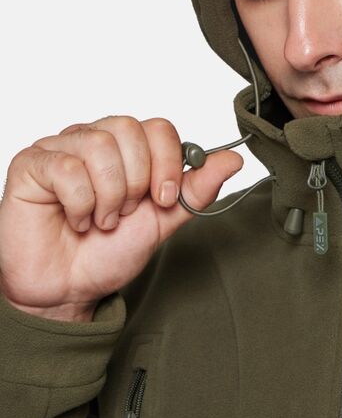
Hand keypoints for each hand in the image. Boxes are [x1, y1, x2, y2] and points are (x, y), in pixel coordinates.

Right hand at [0, 116, 242, 321]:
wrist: (70, 289)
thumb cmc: (111, 251)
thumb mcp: (165, 220)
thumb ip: (197, 188)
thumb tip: (233, 159)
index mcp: (128, 148)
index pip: (159, 128)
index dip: (167, 163)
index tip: (162, 200)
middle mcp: (95, 139)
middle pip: (130, 130)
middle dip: (137, 181)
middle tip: (126, 212)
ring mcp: (61, 148)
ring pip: (98, 146)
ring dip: (108, 195)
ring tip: (101, 219)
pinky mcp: (32, 164)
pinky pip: (65, 168)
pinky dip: (79, 203)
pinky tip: (77, 219)